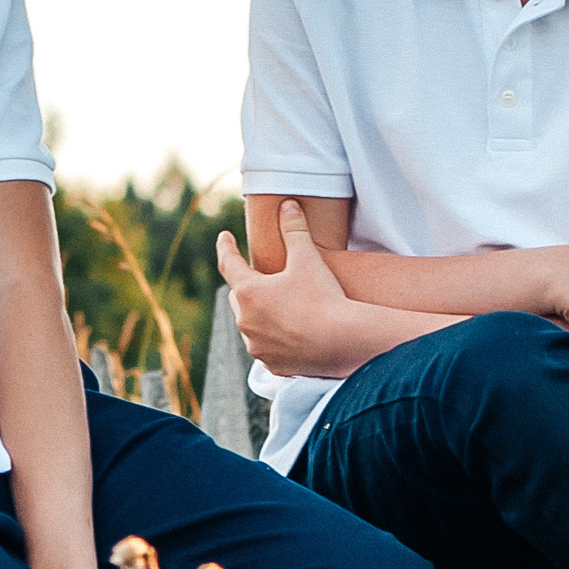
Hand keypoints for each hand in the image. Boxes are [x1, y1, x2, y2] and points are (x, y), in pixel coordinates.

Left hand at [215, 201, 348, 377]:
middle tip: (256, 276)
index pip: (228, 263)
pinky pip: (265, 347)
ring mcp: (256, 346)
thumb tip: (288, 204)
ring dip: (257, 314)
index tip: (224, 237)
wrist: (343, 341)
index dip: (226, 247)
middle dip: (245, 285)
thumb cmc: (323, 297)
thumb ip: (294, 230)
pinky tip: (285, 334)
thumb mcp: (308, 258)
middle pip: (238, 297)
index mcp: (248, 292)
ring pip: (250, 325)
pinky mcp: (272, 364)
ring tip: (272, 306)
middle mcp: (245, 321)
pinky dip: (271, 338)